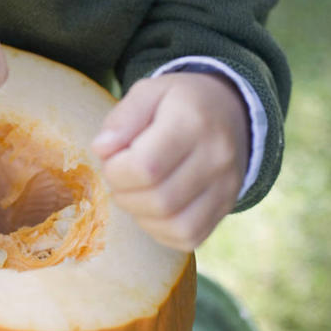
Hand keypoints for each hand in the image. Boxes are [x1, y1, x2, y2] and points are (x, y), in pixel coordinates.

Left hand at [91, 73, 249, 250]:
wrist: (229, 111)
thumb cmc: (177, 103)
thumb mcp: (148, 92)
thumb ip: (122, 118)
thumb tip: (101, 150)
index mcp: (193, 121)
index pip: (145, 167)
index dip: (116, 171)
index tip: (112, 159)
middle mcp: (217, 156)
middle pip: (159, 200)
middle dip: (125, 194)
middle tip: (120, 176)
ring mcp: (227, 186)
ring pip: (175, 226)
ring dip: (141, 215)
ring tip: (135, 190)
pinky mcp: (227, 207)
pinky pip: (188, 237)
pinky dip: (161, 230)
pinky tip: (153, 206)